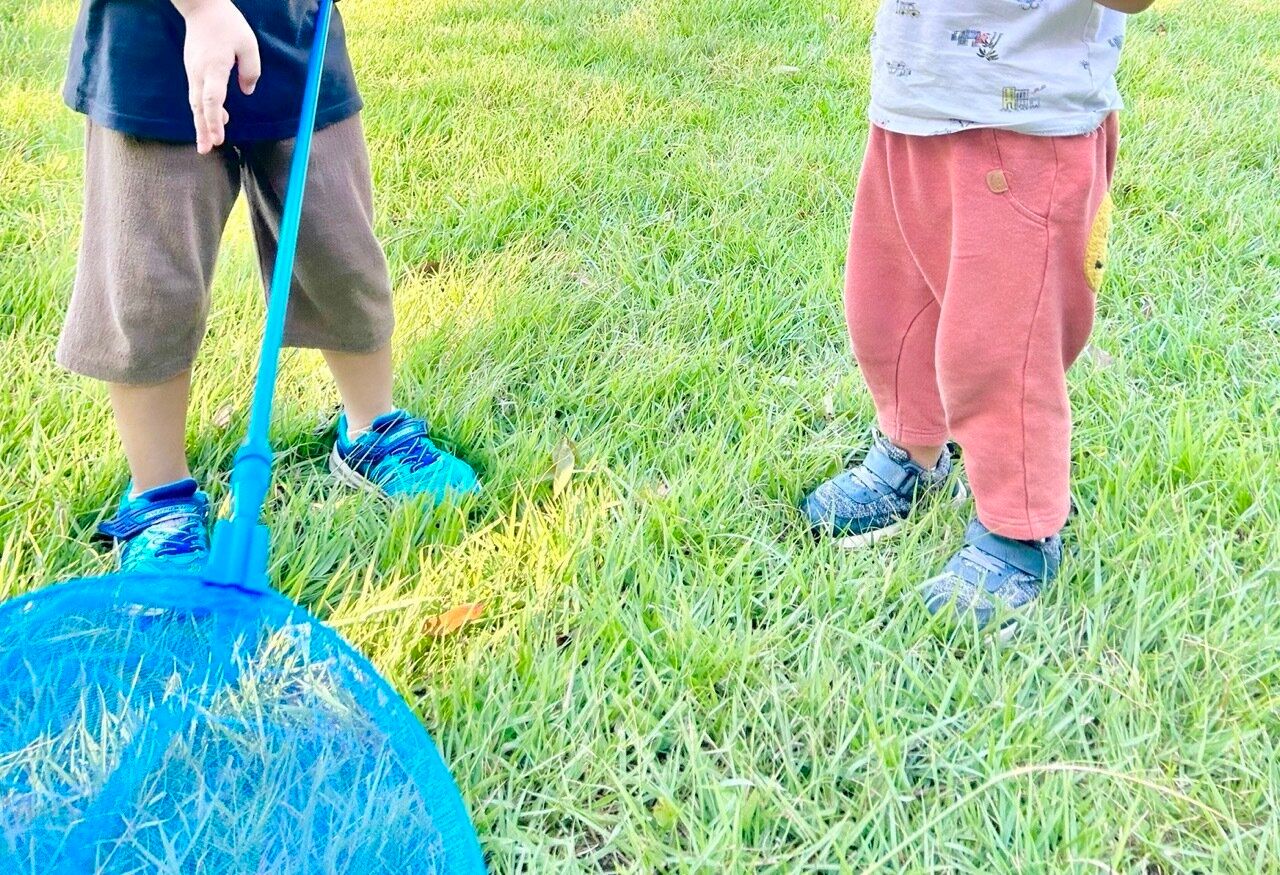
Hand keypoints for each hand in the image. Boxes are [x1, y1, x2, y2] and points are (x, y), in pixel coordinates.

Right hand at [172, 0, 260, 153]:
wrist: (202, 8)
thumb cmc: (226, 24)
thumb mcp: (248, 44)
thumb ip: (250, 70)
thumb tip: (247, 91)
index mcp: (214, 67)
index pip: (212, 98)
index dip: (215, 119)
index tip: (217, 137)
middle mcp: (199, 72)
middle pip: (199, 106)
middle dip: (203, 129)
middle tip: (206, 149)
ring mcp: (193, 71)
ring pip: (196, 103)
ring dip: (202, 123)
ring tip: (207, 144)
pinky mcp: (194, 70)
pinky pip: (198, 95)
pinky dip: (204, 110)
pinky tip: (217, 120)